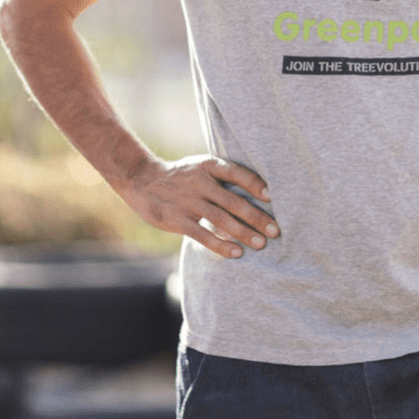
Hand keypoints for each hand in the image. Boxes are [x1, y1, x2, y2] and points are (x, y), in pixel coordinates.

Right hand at [115, 155, 278, 259]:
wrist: (141, 179)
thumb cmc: (182, 176)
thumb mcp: (201, 166)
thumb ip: (224, 177)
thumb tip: (260, 192)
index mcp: (208, 166)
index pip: (236, 173)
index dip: (255, 185)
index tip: (273, 198)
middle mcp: (199, 182)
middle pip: (233, 201)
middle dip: (256, 217)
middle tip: (276, 230)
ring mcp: (187, 201)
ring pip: (220, 219)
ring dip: (243, 232)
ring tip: (261, 244)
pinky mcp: (176, 219)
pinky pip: (201, 234)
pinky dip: (220, 244)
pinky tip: (236, 253)